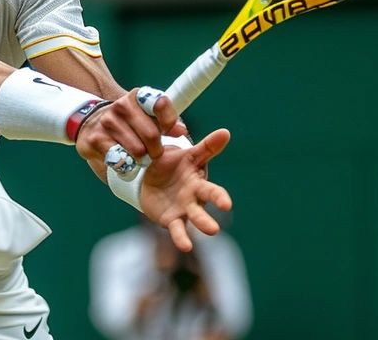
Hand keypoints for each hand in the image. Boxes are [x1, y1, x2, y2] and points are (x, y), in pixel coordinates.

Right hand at [76, 88, 184, 166]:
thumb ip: (167, 123)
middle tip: (154, 153)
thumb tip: (181, 131)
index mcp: (138, 96)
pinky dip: (127, 165)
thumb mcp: (148, 117)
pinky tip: (124, 160)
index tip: (169, 131)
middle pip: (151, 134)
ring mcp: (107, 121)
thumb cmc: (128, 123)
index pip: (160, 103)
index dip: (169, 121)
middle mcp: (122, 105)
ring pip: (137, 150)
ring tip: (138, 156)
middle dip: (157, 149)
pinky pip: (120, 159)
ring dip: (141, 159)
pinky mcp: (96, 138)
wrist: (92, 123)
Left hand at [139, 129, 232, 251]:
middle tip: (217, 226)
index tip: (226, 205)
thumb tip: (226, 132)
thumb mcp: (188, 155)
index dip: (219, 198)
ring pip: (194, 219)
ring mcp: (184, 210)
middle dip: (211, 213)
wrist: (150, 177)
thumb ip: (206, 147)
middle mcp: (194, 198)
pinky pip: (178, 230)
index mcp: (198, 182)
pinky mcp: (172, 220)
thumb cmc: (173, 165)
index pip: (212, 190)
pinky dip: (182, 238)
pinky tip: (186, 246)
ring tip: (211, 232)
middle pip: (204, 206)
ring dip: (202, 225)